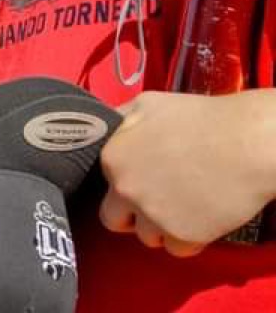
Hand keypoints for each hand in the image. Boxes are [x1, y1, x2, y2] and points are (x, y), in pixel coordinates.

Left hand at [100, 91, 275, 255]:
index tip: (146, 178)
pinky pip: (176, 249)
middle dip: (132, 215)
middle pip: (114, 219)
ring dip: (162, 227)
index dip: (127, 182)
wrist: (248, 143)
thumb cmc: (202, 118)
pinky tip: (201, 218)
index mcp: (112, 158)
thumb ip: (120, 121)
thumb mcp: (147, 104)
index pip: (106, 184)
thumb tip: (106, 129)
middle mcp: (125, 189)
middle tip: (158, 202)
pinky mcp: (182, 234)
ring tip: (186, 205)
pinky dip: (188, 239)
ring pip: (147, 236)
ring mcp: (152, 214)